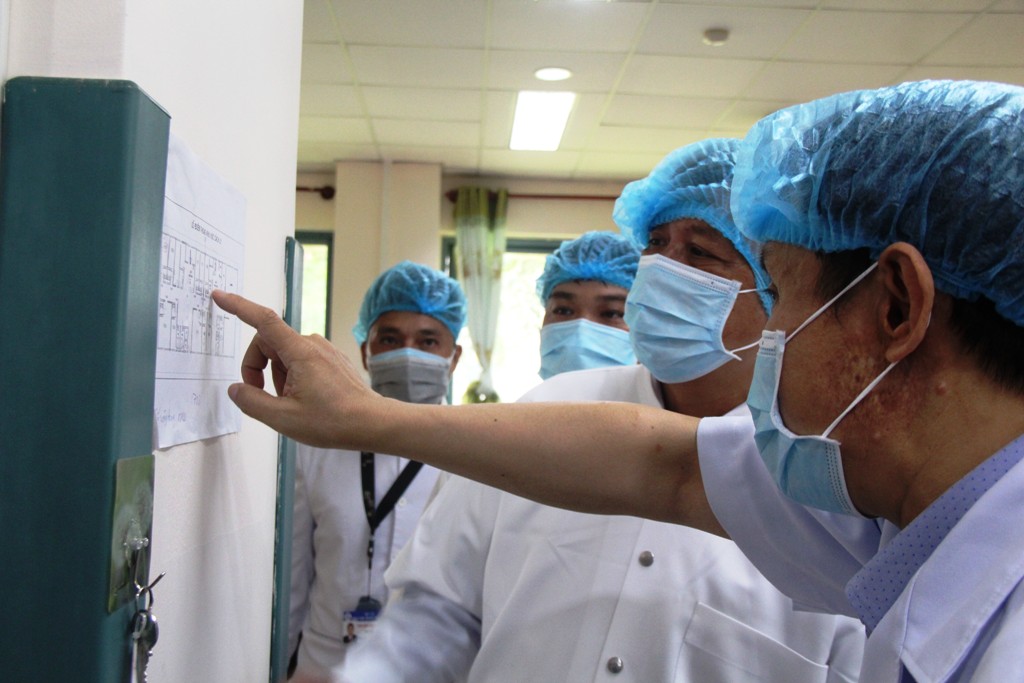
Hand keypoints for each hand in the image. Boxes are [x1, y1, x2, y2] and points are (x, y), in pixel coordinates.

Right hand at [211, 290, 382, 447]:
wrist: (372, 423)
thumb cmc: (334, 420)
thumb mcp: (283, 418)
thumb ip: (252, 401)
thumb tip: (236, 389)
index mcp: (300, 351)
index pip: (262, 321)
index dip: (238, 307)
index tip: (220, 296)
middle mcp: (313, 344)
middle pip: (268, 343)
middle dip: (256, 367)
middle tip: (261, 396)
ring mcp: (324, 350)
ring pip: (284, 355)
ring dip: (276, 377)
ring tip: (290, 404)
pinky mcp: (331, 360)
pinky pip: (300, 361)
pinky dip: (291, 378)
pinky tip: (303, 400)